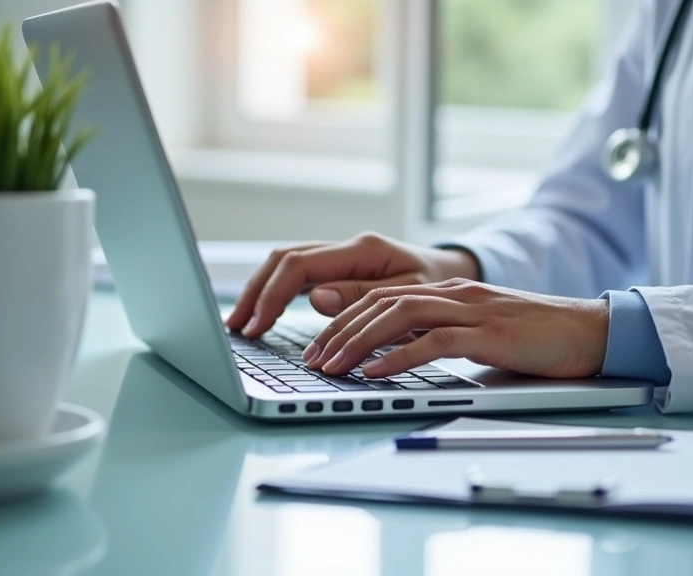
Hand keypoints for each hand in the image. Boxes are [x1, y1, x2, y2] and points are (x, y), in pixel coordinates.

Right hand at [225, 232, 479, 336]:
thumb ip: (362, 298)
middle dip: (256, 293)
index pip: (300, 265)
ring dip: (262, 292)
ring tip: (242, 325)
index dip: (272, 295)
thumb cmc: (440, 288)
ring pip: (287, 264)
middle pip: (284, 259)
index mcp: (363, 250)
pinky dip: (278, 292)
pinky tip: (265, 314)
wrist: (456, 275)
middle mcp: (348, 247)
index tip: (256, 326)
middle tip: (237, 329)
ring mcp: (343, 255)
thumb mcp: (410, 297)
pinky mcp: (341, 267)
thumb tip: (314, 298)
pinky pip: (300, 274)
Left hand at [302, 278, 609, 378]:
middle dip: (339, 331)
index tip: (320, 347)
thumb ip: (442, 335)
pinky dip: (399, 357)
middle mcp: (455, 295)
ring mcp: (471, 310)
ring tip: (331, 365)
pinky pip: (434, 342)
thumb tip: (399, 356)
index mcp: (450, 293)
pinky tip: (375, 371)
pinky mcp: (488, 333)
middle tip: (312, 359)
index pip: (383, 297)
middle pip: (381, 303)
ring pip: (399, 316)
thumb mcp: (480, 332)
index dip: (345, 320)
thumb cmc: (536, 337)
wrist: (588, 330)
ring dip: (358, 342)